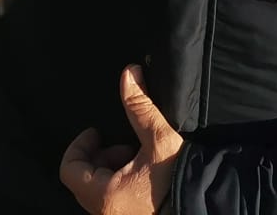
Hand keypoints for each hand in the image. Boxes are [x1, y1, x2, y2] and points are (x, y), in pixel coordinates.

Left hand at [59, 65, 184, 213]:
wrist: (207, 207)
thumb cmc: (180, 180)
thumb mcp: (159, 140)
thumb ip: (139, 107)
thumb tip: (129, 75)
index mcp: (105, 196)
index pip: (69, 169)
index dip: (80, 145)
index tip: (97, 133)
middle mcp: (106, 213)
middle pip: (82, 180)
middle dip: (99, 156)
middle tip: (122, 146)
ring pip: (97, 191)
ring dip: (110, 169)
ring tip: (135, 159)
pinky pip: (112, 200)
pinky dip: (119, 184)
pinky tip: (142, 175)